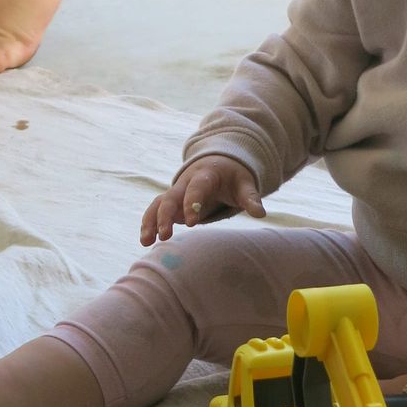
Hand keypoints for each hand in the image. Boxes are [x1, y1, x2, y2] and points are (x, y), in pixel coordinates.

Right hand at [139, 156, 265, 245]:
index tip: (191, 223)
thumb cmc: (233, 177)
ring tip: (146, 242)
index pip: (196, 188)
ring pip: (158, 204)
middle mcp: (185, 183)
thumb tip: (260, 214)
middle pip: (170, 197)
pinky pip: (155, 210)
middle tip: (165, 236)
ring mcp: (176, 192)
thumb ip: (251, 198)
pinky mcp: (171, 202)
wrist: (219, 164)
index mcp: (205, 176)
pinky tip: (146, 240)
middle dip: (165, 216)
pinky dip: (149, 223)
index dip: (192, 204)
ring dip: (150, 221)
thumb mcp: (245, 184)